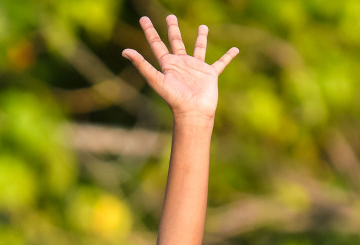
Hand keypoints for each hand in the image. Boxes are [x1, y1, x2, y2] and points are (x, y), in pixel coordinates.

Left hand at [122, 14, 237, 122]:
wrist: (192, 112)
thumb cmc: (174, 98)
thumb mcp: (155, 79)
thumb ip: (141, 65)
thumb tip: (125, 51)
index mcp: (167, 64)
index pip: (156, 43)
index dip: (149, 31)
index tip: (144, 19)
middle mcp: (181, 64)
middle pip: (176, 42)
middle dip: (172, 29)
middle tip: (170, 16)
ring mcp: (196, 68)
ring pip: (198, 48)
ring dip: (201, 38)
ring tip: (203, 26)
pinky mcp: (210, 73)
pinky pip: (220, 62)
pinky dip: (228, 56)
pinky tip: (235, 50)